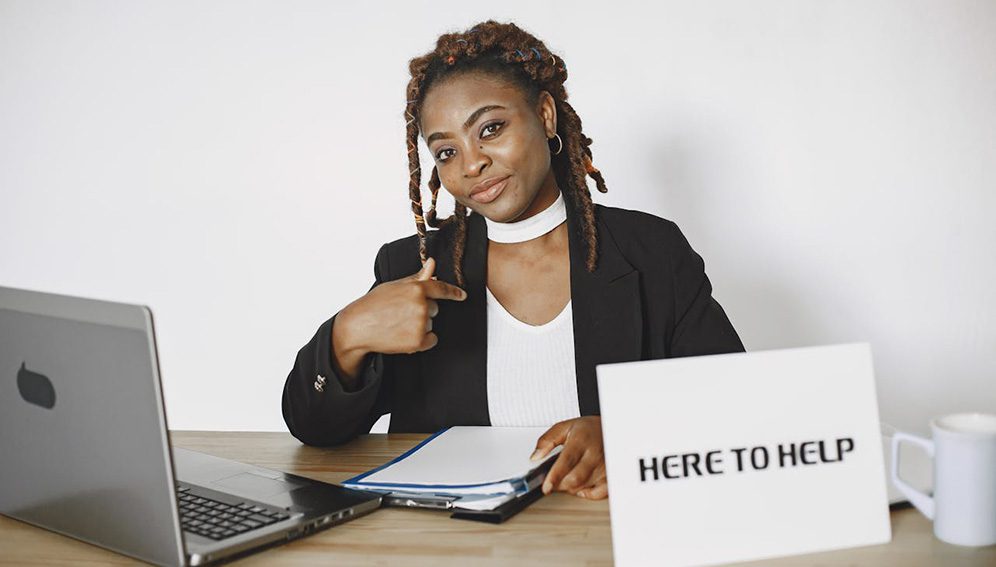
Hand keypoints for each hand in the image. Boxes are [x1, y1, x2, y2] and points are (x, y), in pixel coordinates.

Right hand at [332, 257, 466, 378]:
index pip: (441, 288)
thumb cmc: (373, 305)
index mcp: (416, 288)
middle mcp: (422, 305)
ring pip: (431, 324)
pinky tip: (404, 335)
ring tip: (398, 324)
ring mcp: (421, 323)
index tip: (462, 295)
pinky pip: (431, 339)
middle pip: (435, 308)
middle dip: (423, 311)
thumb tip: (432, 264)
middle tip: (401, 313)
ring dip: (420, 326)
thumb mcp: (395, 286)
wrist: (358, 327)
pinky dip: (422, 340)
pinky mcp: (419, 341)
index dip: (454, 292)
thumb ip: (417, 277)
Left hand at [531, 416, 607, 499]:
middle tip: (555, 479)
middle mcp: (594, 453)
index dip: (554, 477)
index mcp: (581, 440)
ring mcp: (604, 465)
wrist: (610, 428)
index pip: (566, 462)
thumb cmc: (588, 429)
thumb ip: (547, 441)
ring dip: (571, 487)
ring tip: (570, 475)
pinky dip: (587, 494)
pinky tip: (582, 486)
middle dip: (560, 484)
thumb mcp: (564, 427)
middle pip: (574, 479)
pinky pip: (598, 493)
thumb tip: (535, 456)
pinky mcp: (610, 475)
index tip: (546, 487)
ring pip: (583, 487)